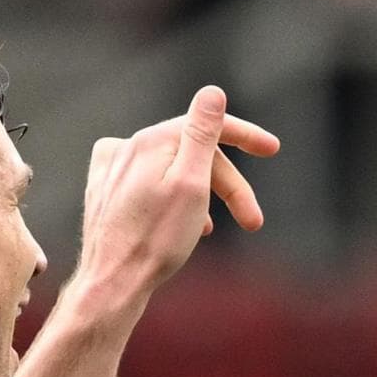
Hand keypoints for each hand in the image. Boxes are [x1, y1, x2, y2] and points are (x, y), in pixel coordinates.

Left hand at [76, 85, 279, 300]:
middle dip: (227, 184)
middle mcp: (127, 146)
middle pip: (192, 154)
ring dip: (202, 195)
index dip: (244, 135)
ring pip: (171, 170)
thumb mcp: (191, 184)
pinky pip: (148, 183)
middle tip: (253, 220)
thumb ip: (202, 134)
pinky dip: (172, 199)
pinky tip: (181, 224)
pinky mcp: (104, 191)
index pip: (207, 125)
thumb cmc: (156, 240)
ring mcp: (112, 169)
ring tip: (211, 229)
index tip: (273, 150)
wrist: (111, 284)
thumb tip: (212, 92)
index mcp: (152, 140)